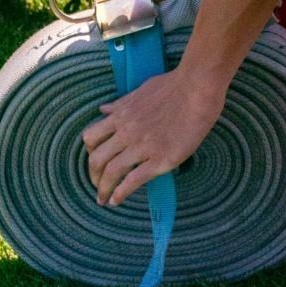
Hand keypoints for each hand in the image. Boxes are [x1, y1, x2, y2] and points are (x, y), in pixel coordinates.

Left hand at [82, 68, 226, 205]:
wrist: (197, 89)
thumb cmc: (173, 85)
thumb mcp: (140, 90)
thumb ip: (120, 104)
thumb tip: (103, 109)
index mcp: (120, 116)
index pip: (91, 138)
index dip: (89, 153)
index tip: (94, 162)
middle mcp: (126, 132)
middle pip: (97, 159)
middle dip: (93, 176)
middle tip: (97, 185)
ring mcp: (142, 147)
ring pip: (112, 172)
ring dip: (104, 189)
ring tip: (104, 199)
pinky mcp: (160, 159)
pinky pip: (133, 180)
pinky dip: (121, 193)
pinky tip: (117, 201)